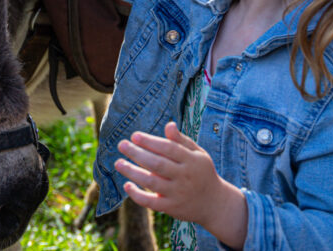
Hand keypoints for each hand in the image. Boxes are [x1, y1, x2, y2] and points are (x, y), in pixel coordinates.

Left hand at [115, 121, 246, 247]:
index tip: (134, 136)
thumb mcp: (198, 154)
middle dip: (137, 154)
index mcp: (192, 160)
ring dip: (132, 172)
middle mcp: (185, 177)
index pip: (169, 148)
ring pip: (152, 182)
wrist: (215, 203)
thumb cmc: (202, 172)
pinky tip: (127, 186)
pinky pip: (151, 202)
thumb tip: (168, 124)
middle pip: (158, 164)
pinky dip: (137, 195)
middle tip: (121, 145)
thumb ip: (181, 140)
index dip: (150, 141)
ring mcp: (178, 193)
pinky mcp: (171, 207)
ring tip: (118, 163)